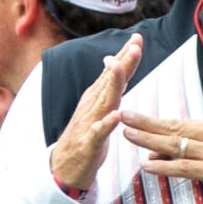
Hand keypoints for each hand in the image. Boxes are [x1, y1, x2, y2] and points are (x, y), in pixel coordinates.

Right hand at [49, 34, 142, 191]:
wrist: (64, 166)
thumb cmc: (86, 136)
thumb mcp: (98, 107)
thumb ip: (108, 86)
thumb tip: (113, 60)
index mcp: (97, 98)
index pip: (113, 73)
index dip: (125, 55)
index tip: (138, 37)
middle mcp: (93, 106)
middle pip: (110, 81)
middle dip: (123, 62)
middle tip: (135, 44)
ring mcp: (90, 123)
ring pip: (104, 101)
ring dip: (114, 84)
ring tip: (121, 67)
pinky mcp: (89, 143)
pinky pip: (99, 132)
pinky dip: (107, 123)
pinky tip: (116, 115)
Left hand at [121, 113, 202, 203]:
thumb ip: (198, 148)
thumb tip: (160, 150)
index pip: (183, 122)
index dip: (157, 121)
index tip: (136, 115)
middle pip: (177, 128)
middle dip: (147, 124)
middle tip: (124, 116)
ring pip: (178, 146)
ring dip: (150, 141)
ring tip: (129, 136)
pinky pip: (185, 168)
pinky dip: (165, 167)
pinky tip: (148, 165)